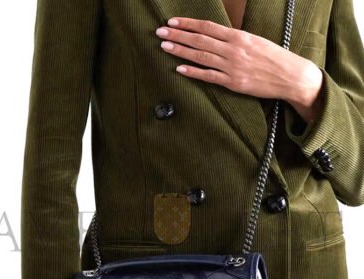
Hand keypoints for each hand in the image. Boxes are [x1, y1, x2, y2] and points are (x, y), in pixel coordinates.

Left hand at [155, 17, 323, 122]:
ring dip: (181, 50)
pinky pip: (209, 76)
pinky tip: (179, 69)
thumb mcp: (255, 42)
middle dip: (178, 35)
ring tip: (165, 46)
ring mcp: (232, 66)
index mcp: (239, 36)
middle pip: (200, 40)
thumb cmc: (273, 58)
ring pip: (201, 56)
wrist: (291, 76)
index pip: (207, 27)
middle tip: (161, 32)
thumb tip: (216, 37)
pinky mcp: (233, 83)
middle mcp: (233, 49)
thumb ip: (234, 40)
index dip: (188, 23)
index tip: (173, 21)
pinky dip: (193, 72)